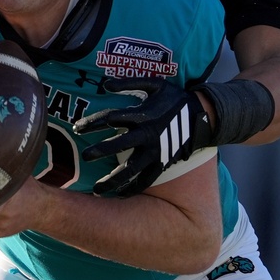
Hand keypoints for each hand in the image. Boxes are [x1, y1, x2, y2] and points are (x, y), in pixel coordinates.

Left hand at [73, 78, 211, 196]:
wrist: (202, 115)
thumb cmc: (174, 98)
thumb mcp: (155, 84)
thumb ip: (129, 83)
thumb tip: (105, 84)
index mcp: (143, 114)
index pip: (111, 118)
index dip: (92, 122)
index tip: (77, 128)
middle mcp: (147, 135)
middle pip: (118, 145)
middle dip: (100, 151)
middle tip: (84, 156)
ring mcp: (156, 152)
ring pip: (131, 169)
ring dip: (113, 180)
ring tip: (97, 190)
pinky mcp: (163, 163)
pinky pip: (146, 180)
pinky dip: (133, 189)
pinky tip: (119, 196)